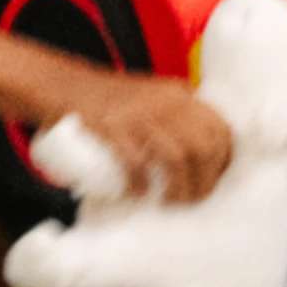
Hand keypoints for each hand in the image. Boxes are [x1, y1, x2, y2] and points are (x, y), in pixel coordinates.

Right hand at [67, 71, 234, 203]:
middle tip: (193, 198)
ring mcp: (138, 114)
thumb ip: (176, 112)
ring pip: (178, 156)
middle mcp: (164, 101)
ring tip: (171, 201)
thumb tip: (202, 153)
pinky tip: (138, 193)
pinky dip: (140, 182)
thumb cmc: (111, 98)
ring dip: (180, 187)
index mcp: (179, 94)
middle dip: (205, 179)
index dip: (224, 158)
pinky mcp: (110, 127)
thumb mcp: (153, 94)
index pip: (219, 127)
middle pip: (203, 146)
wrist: (63, 84)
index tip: (216, 179)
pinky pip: (136, 160)